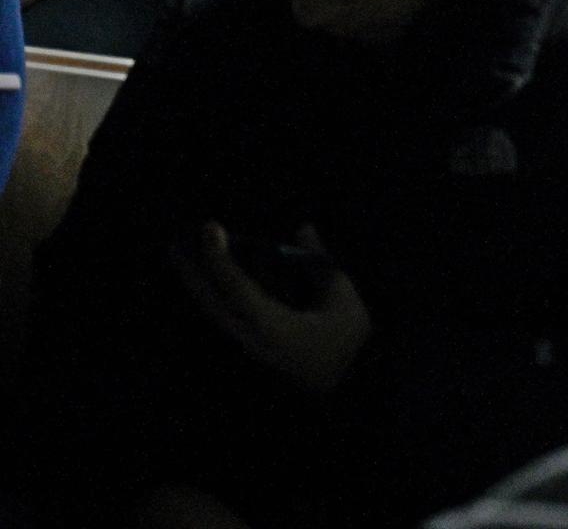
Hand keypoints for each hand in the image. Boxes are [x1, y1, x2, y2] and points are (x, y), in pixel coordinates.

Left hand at [173, 223, 370, 393]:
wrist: (347, 385)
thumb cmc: (347, 343)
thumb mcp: (343, 299)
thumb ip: (321, 263)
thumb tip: (303, 229)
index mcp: (272, 325)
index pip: (236, 287)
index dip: (220, 256)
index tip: (210, 227)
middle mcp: (252, 336)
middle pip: (212, 302)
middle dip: (192, 272)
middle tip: (175, 242)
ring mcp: (250, 344)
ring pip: (215, 311)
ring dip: (199, 283)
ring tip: (184, 257)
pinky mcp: (254, 345)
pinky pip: (226, 316)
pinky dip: (215, 295)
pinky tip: (212, 282)